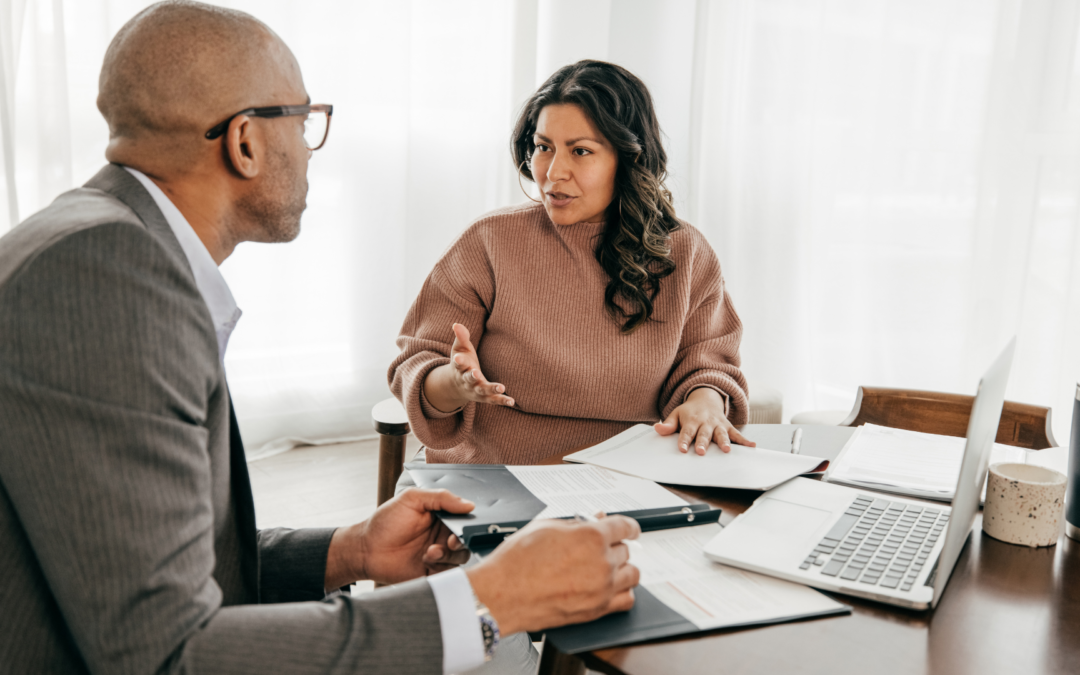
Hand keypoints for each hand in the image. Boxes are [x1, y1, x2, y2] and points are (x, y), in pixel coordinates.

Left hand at [324, 488, 474, 587]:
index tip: (462, 527)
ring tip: (430, 553)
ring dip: (449, 555)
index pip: (463, 518)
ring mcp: (439, 553)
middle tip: (449, 542)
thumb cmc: (385, 522)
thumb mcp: (412, 499)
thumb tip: (469, 504)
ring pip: (461, 557)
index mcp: (440, 515)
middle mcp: (442, 534)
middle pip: (466, 539)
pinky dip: (442, 567)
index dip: (466, 523)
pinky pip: (450, 572)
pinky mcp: (433, 571)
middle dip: (460, 542)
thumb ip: (441, 497)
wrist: (366, 550)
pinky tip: (426, 561)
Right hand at [422, 323, 514, 412]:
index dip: (458, 361)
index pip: (458, 364)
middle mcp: (466, 381)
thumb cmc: (462, 363)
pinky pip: (493, 400)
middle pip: (469, 379)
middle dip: (472, 377)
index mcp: (460, 368)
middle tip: (476, 373)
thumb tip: (456, 324)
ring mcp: (476, 390)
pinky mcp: (485, 397)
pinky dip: (502, 400)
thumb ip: (461, 337)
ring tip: (501, 387)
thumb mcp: (460, 349)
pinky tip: (512, 401)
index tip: (457, 358)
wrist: (457, 387)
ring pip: (482, 391)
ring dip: (491, 389)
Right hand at [465, 515, 640, 635]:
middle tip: (599, 547)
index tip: (630, 529)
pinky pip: (627, 600)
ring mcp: (602, 588)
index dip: (629, 526)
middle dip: (614, 546)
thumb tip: (593, 521)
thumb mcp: (545, 527)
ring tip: (607, 566)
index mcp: (591, 537)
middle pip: (626, 550)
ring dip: (622, 568)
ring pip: (632, 574)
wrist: (502, 594)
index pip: (625, 527)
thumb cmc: (517, 562)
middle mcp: (602, 562)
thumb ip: (575, 523)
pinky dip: (624, 592)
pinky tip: (612, 587)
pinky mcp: (597, 610)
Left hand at [654, 387, 754, 454]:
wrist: (706, 398)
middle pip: (704, 434)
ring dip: (724, 441)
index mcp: (691, 420)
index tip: (681, 449)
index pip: (686, 432)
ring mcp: (717, 425)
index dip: (683, 440)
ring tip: (726, 450)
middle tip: (701, 451)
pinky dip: (744, 440)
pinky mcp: (727, 427)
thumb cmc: (689, 411)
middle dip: (703, 442)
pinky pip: (736, 434)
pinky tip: (752, 446)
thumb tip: (657, 428)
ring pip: (721, 434)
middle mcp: (705, 423)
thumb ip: (668, 424)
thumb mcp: (676, 414)